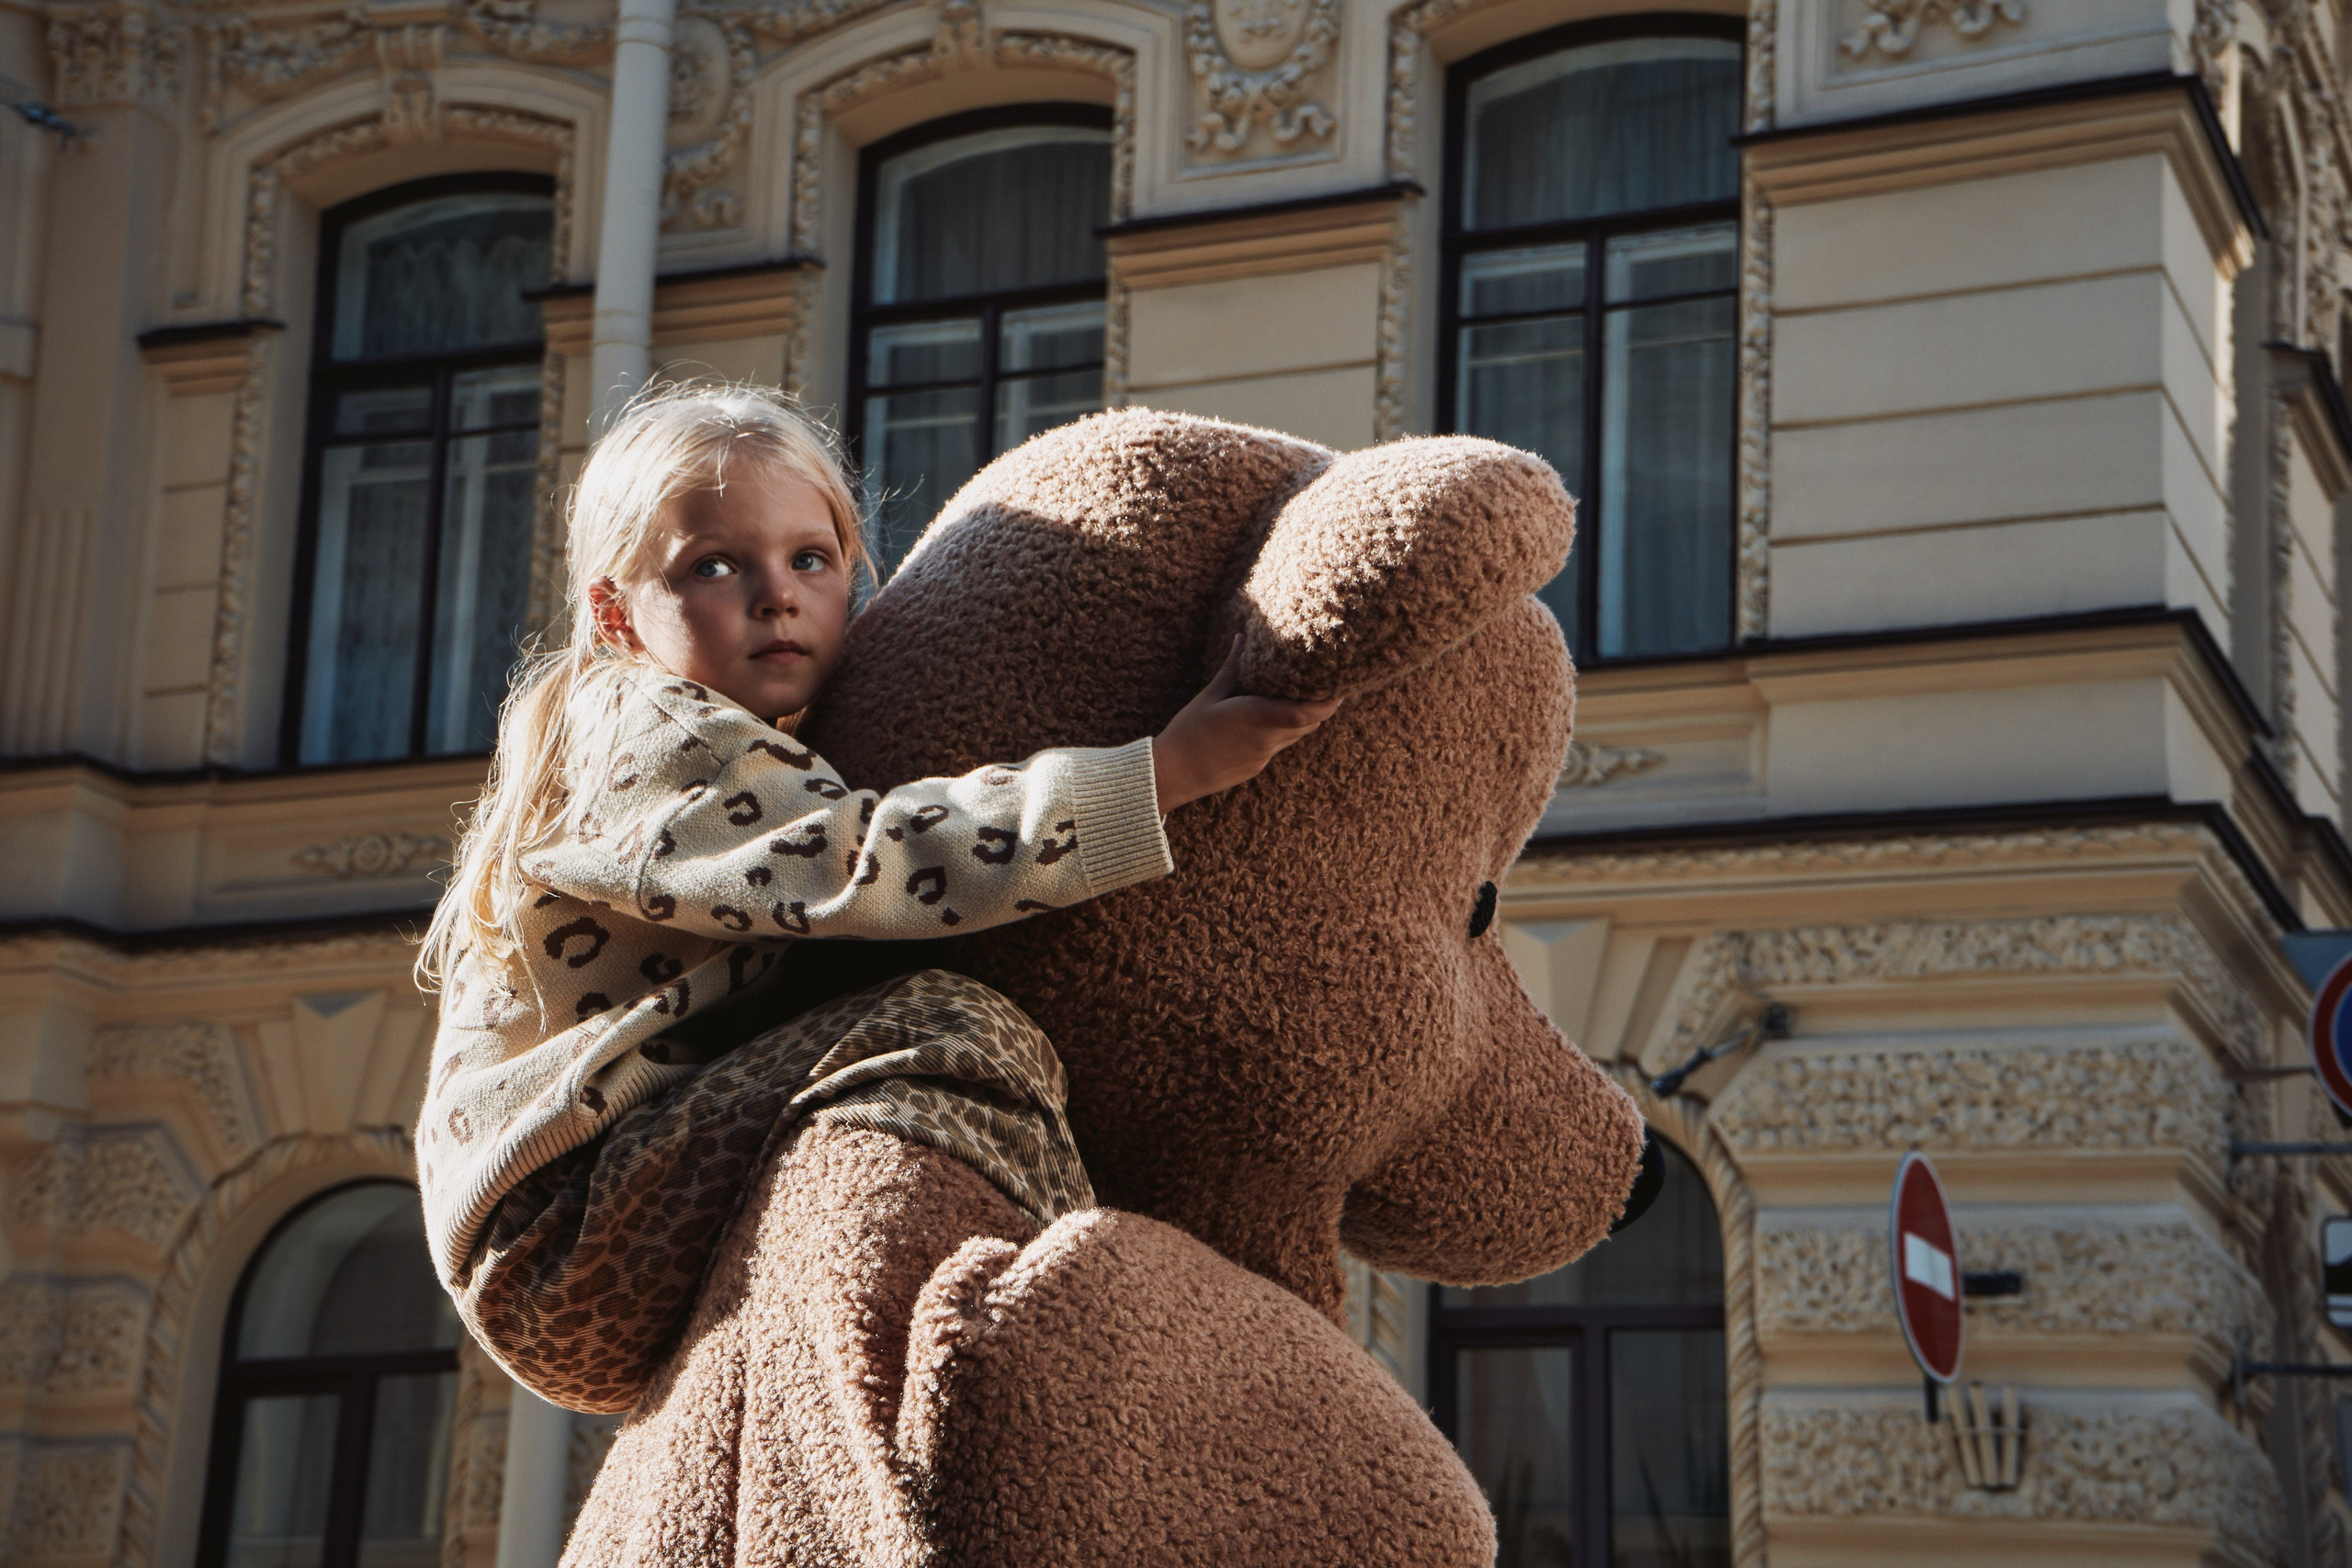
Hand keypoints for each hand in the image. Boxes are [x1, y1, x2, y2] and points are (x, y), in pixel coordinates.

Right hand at [1153, 636, 1341, 815]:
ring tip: (1307, 698)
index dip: (1327, 702)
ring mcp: (1262, 757)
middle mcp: (1266, 738)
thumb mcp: (1209, 695)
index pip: (1305, 713)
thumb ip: (1232, 668)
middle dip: (1322, 707)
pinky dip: (1284, 731)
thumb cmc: (1188, 731)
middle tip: (1330, 686)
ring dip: (1304, 719)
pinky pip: (1279, 746)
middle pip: (1308, 724)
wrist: (1173, 774)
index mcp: (1255, 716)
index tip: (1339, 687)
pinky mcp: (1256, 768)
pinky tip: (1275, 719)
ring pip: (1296, 736)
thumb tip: (1241, 638)